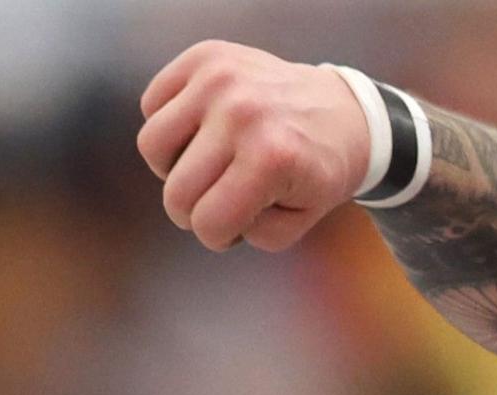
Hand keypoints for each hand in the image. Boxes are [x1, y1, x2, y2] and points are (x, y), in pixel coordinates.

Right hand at [138, 40, 374, 251]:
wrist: (345, 114)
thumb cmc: (316, 172)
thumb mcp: (296, 222)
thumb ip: (249, 233)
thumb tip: (205, 211)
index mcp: (270, 157)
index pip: (207, 223)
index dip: (217, 236)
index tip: (236, 225)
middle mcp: (242, 111)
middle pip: (176, 192)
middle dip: (193, 209)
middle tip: (221, 197)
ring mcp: (220, 78)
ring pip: (151, 145)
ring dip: (174, 165)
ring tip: (207, 161)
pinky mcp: (205, 56)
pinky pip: (152, 104)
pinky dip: (170, 124)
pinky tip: (201, 129)